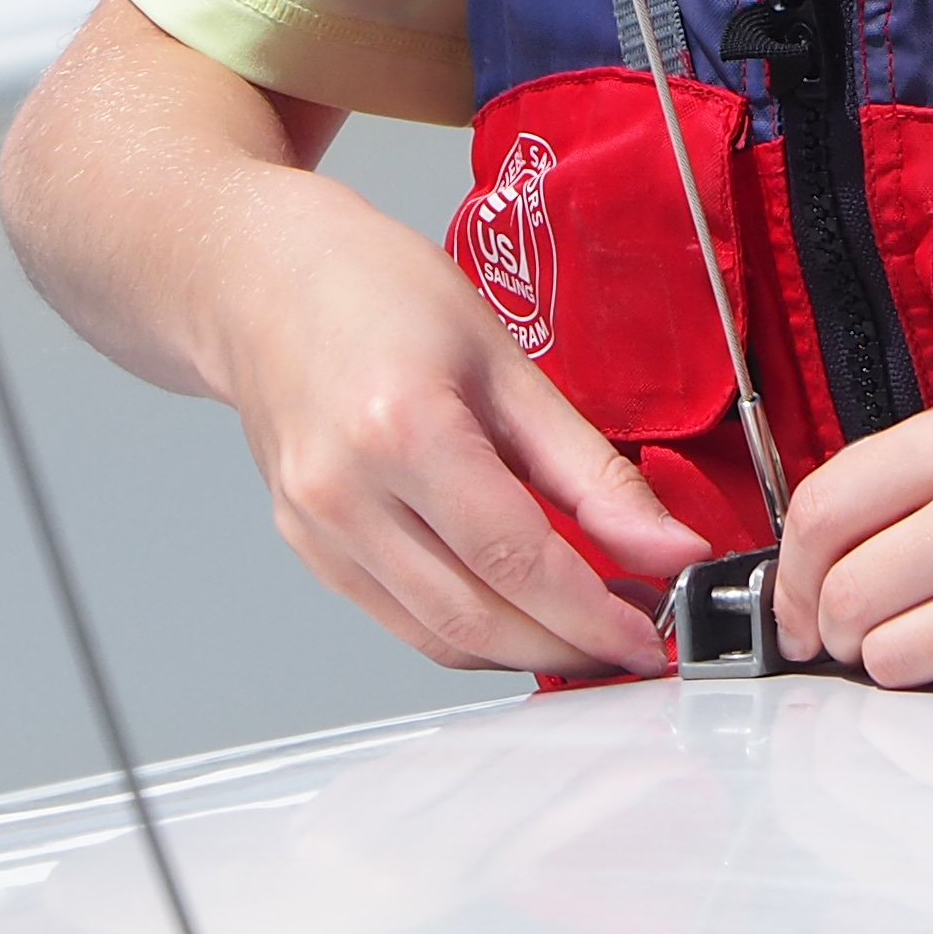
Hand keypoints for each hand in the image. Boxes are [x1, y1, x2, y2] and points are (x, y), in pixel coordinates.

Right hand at [210, 168, 709, 678]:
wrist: (264, 280)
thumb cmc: (377, 291)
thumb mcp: (506, 360)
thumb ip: (591, 468)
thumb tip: (668, 545)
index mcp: (403, 429)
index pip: (517, 560)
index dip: (595, 615)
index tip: (652, 633)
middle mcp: (346, 493)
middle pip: (477, 620)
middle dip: (569, 648)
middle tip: (636, 635)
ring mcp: (317, 531)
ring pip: (439, 640)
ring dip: (524, 653)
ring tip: (589, 627)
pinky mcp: (309, 550)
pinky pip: (402, 622)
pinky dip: (470, 632)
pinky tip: (518, 609)